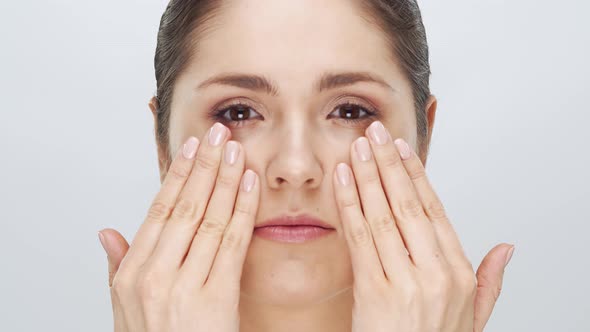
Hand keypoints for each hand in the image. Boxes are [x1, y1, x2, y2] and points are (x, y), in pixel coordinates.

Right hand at [97, 122, 259, 331]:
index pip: (159, 209)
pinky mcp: (215, 301)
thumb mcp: (124, 310)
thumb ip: (116, 267)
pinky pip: (232, 245)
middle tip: (218, 133)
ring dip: (225, 180)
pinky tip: (250, 186)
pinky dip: (242, 211)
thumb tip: (106, 232)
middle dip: (204, 166)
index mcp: (132, 273)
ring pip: (209, 220)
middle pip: (185, 207)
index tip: (191, 147)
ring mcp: (184, 287)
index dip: (177, 174)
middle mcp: (154, 275)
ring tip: (236, 151)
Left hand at [332, 121, 513, 331]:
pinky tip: (340, 182)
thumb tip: (507, 248)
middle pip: (408, 206)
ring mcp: (404, 282)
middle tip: (374, 133)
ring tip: (355, 148)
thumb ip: (489, 282)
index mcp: (458, 273)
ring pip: (382, 216)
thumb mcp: (473, 318)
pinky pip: (359, 240)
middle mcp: (434, 273)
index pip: (435, 211)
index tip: (401, 149)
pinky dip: (348, 206)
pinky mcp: (374, 293)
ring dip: (367, 178)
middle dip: (388, 165)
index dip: (416, 176)